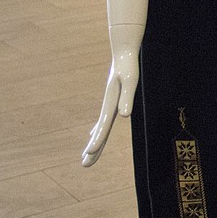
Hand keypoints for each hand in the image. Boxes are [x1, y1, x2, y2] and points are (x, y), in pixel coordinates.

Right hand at [81, 24, 141, 166]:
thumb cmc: (129, 65)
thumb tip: (124, 116)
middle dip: (93, 149)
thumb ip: (127, 97)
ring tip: (87, 156)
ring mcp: (109, 103)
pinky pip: (103, 119)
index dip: (98, 140)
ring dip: (95, 142)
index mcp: (111, 103)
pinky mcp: (112, 99)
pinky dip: (98, 129)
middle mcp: (108, 105)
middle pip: (100, 131)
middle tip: (85, 166)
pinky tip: (94, 134)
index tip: (90, 153)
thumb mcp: (131, 80)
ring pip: (100, 127)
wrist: (123, 51)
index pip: (103, 126)